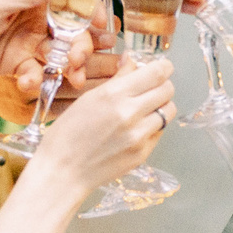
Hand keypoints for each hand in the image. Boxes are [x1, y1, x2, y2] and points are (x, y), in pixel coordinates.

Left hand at [0, 5, 117, 121]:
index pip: (71, 0)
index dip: (91, 12)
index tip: (105, 27)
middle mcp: (34, 17)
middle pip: (70, 32)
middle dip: (80, 47)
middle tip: (79, 62)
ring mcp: (25, 42)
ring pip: (57, 56)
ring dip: (65, 67)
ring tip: (69, 78)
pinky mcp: (14, 64)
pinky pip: (34, 73)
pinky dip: (35, 79)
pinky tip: (28, 83)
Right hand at [29, 59, 174, 193]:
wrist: (63, 171)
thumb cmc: (68, 134)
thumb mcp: (88, 98)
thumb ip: (117, 79)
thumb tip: (133, 61)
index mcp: (114, 95)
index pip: (157, 73)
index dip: (163, 67)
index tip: (161, 67)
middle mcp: (130, 114)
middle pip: (168, 90)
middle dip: (163, 85)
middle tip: (153, 87)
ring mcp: (139, 136)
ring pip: (168, 111)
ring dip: (161, 106)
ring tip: (145, 108)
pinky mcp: (142, 153)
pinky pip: (159, 132)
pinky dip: (153, 126)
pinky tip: (136, 127)